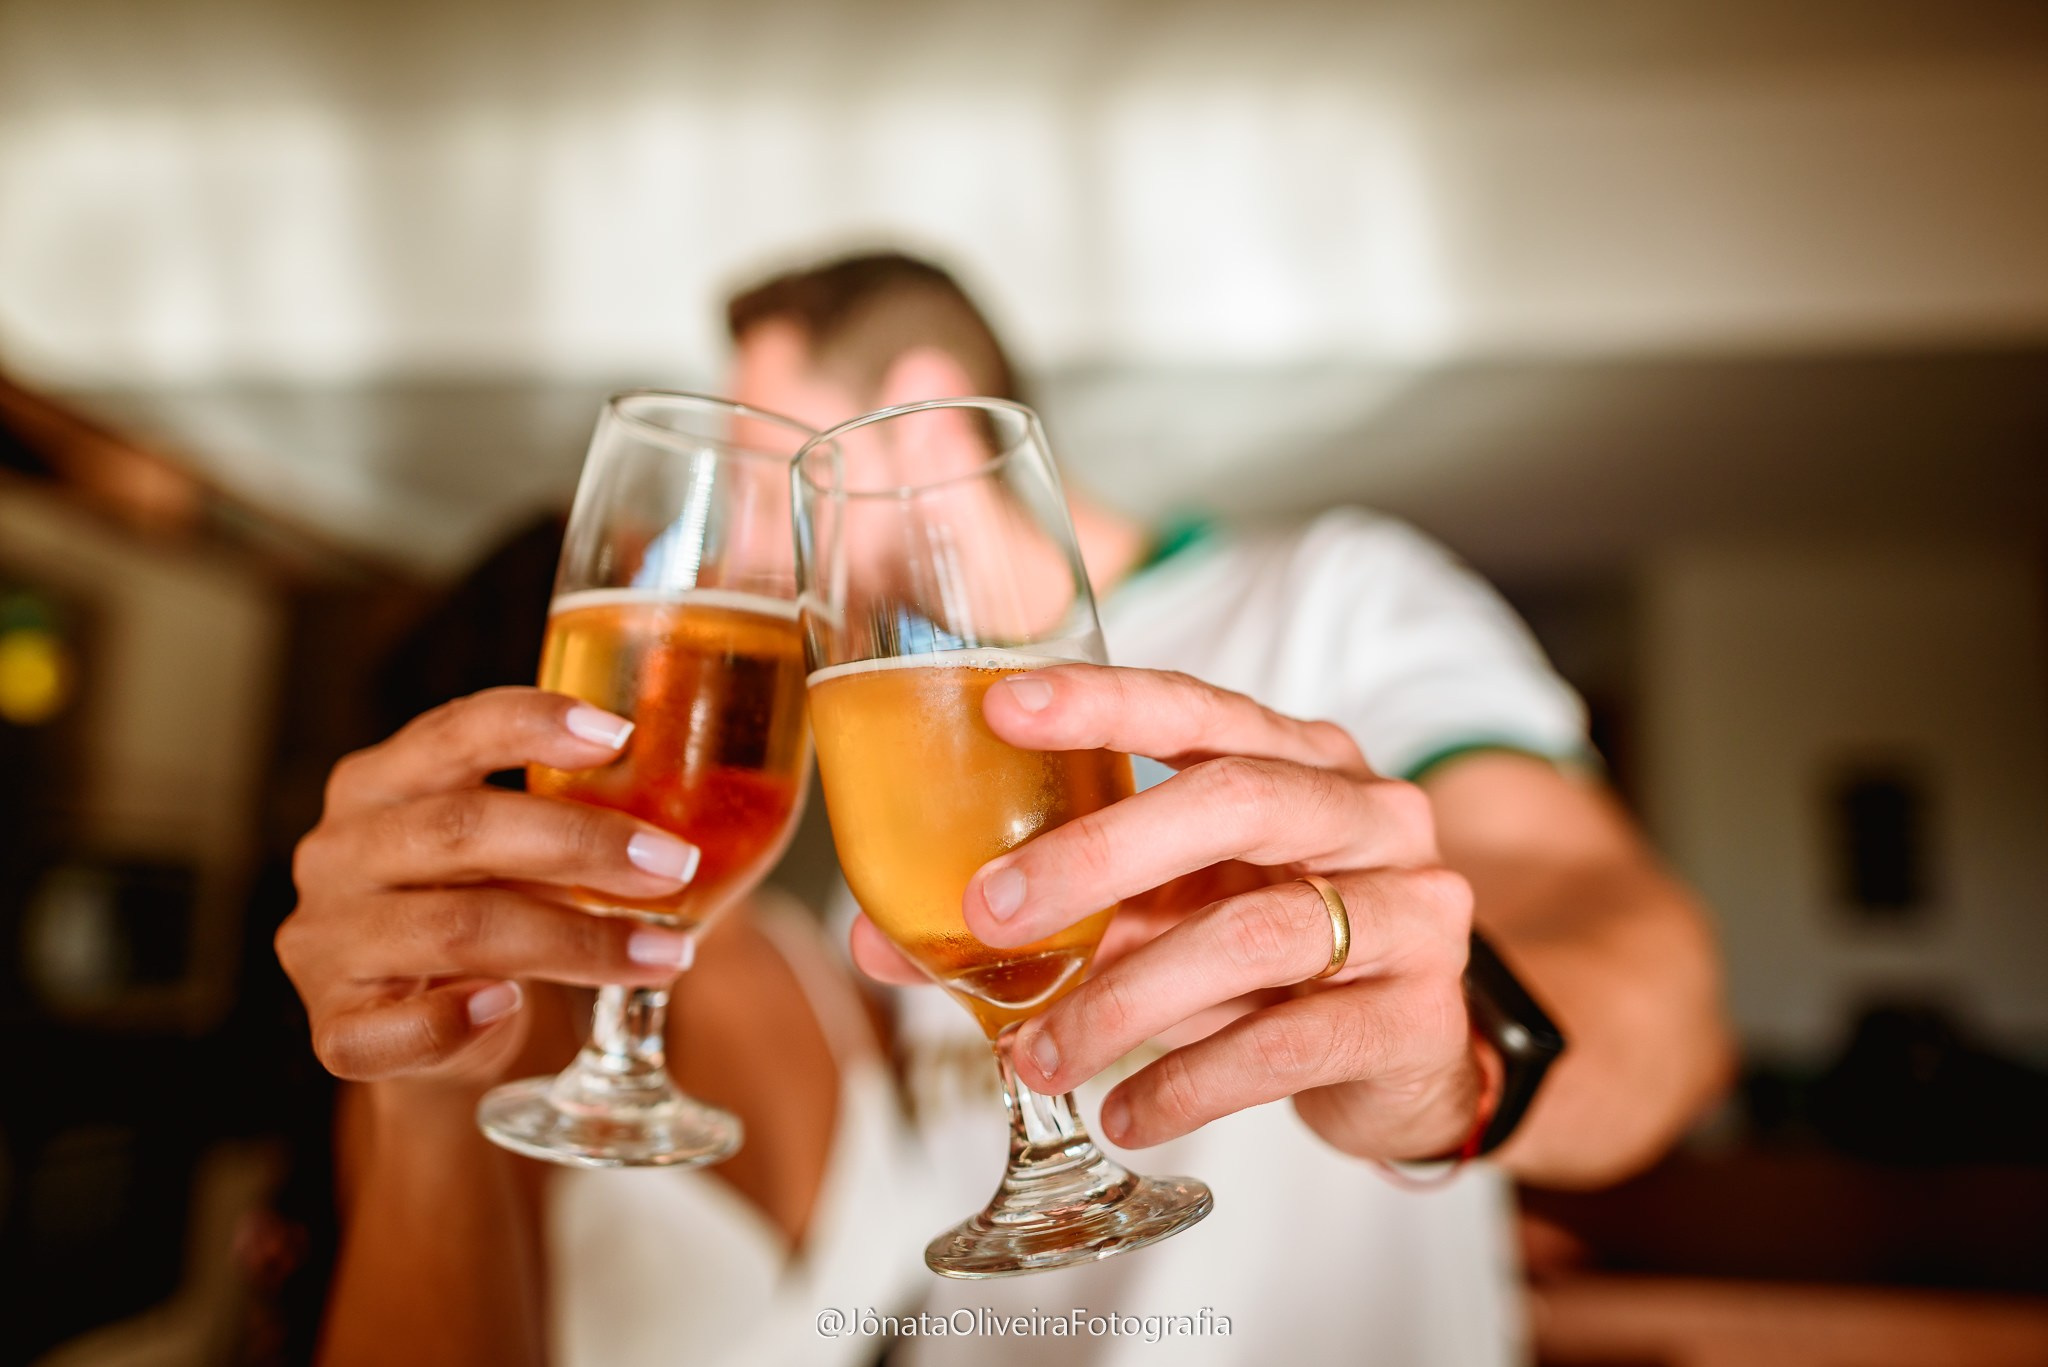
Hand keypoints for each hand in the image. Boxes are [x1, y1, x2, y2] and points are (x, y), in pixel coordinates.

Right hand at [277, 688, 702, 1090]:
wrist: (415, 1027)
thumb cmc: (478, 906)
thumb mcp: (508, 846)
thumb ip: (563, 813)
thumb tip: (692, 804)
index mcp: (378, 783)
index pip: (450, 733)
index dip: (532, 724)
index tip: (621, 733)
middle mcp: (339, 851)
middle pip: (462, 829)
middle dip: (582, 844)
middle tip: (674, 864)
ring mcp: (326, 940)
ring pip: (454, 929)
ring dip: (575, 943)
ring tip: (667, 952)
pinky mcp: (334, 1028)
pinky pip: (388, 1027)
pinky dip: (453, 1019)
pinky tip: (510, 1006)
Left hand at [849, 665, 1487, 1160]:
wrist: (1412, 1056)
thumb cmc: (1268, 960)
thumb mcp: (1165, 918)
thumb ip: (1051, 917)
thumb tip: (880, 942)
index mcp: (1298, 759)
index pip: (1197, 706)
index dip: (1104, 701)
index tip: (1002, 706)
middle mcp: (1364, 813)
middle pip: (1234, 801)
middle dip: (1098, 854)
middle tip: (989, 910)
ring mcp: (1406, 910)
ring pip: (1256, 933)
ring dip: (1124, 999)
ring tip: (1036, 1055)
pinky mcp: (1413, 1016)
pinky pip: (1288, 1043)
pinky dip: (1188, 1082)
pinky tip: (1123, 1114)